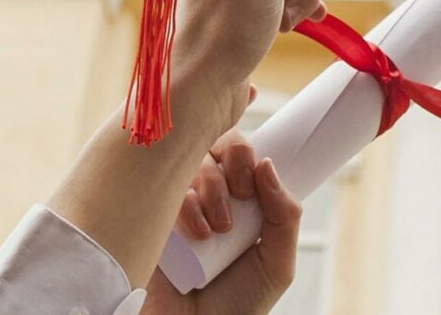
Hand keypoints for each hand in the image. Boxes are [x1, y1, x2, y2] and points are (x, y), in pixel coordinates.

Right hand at [147, 131, 302, 314]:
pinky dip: (188, 205)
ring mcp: (179, 205)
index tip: (257, 177)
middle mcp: (208, 196)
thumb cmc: (237, 306)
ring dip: (214, 188)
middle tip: (242, 194)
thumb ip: (285, 216)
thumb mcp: (276, 263)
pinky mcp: (155, 219)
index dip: (248, 153)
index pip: (242, 151)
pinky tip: (199, 234)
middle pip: (218, 142)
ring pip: (195, 162)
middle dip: (236, 159)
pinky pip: (168, 189)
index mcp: (238, 200)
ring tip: (220, 229)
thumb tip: (267, 164)